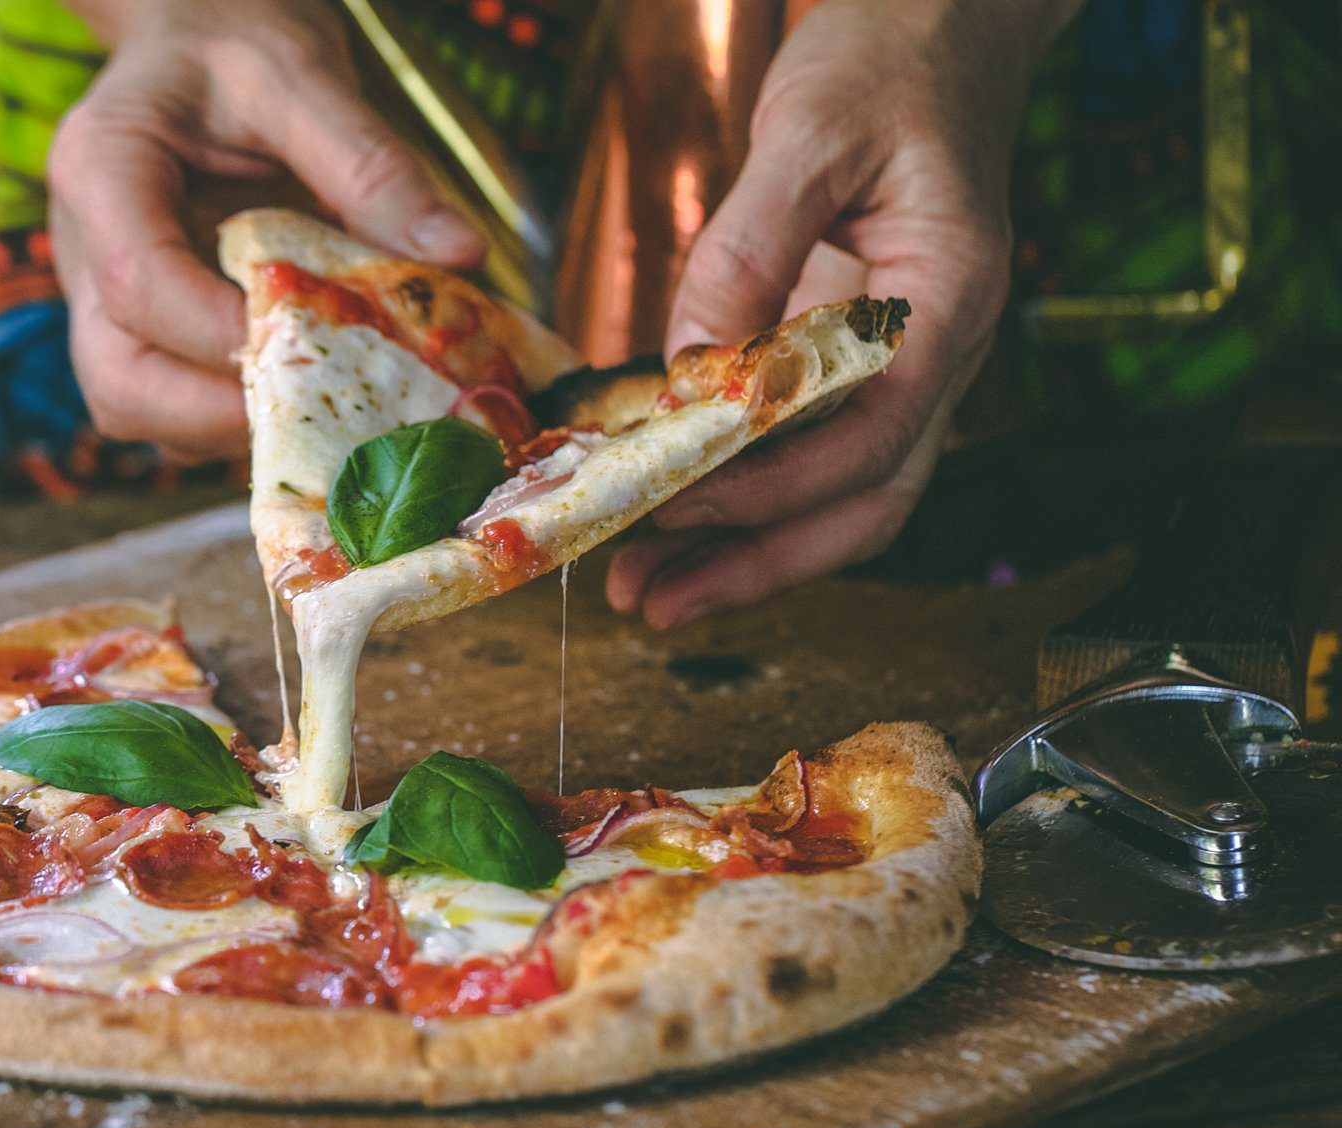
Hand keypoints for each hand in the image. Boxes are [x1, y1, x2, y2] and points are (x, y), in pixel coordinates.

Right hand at [50, 0, 483, 461]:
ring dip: (230, 427)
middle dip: (219, 413)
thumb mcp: (304, 77)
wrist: (199, 38)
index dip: (225, 333)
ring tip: (325, 392)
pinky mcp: (141, 333)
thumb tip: (459, 254)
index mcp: (101, 170)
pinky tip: (307, 382)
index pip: (136, 283)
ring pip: (135, 411)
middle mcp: (82, 250)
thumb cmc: (235, 45)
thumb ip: (372, 166)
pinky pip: (172, 409)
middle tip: (324, 398)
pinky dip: (236, 417)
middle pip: (118, 381)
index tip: (324, 339)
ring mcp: (102, 302)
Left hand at [608, 0, 1075, 628]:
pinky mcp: (858, 365)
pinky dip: (744, 501)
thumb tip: (687, 369)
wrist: (936, 32)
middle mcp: (940, 356)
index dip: (769, 492)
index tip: (669, 504)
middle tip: (649, 604)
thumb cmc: (884, 67)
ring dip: (745, 555)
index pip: (870, 440)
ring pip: (839, 499)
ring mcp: (903, 368)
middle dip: (757, 566)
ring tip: (644, 591)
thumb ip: (748, 251)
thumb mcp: (808, 135)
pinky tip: (672, 522)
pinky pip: (810, 457)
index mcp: (949, 304)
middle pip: (863, 505)